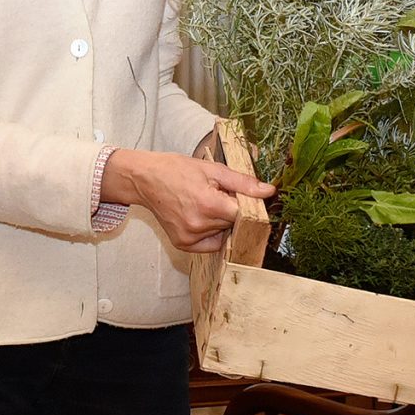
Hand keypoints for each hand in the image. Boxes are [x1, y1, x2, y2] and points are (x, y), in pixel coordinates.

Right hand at [102, 149, 275, 252]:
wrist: (145, 179)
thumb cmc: (177, 170)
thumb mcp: (213, 169)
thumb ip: (243, 183)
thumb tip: (269, 192)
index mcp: (209, 204)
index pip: (245, 214)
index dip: (249, 205)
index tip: (246, 198)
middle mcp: (199, 225)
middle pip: (234, 223)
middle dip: (232, 210)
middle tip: (217, 195)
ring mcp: (190, 237)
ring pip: (223, 233)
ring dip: (221, 221)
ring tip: (205, 204)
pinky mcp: (183, 244)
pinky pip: (210, 243)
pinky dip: (211, 232)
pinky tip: (200, 217)